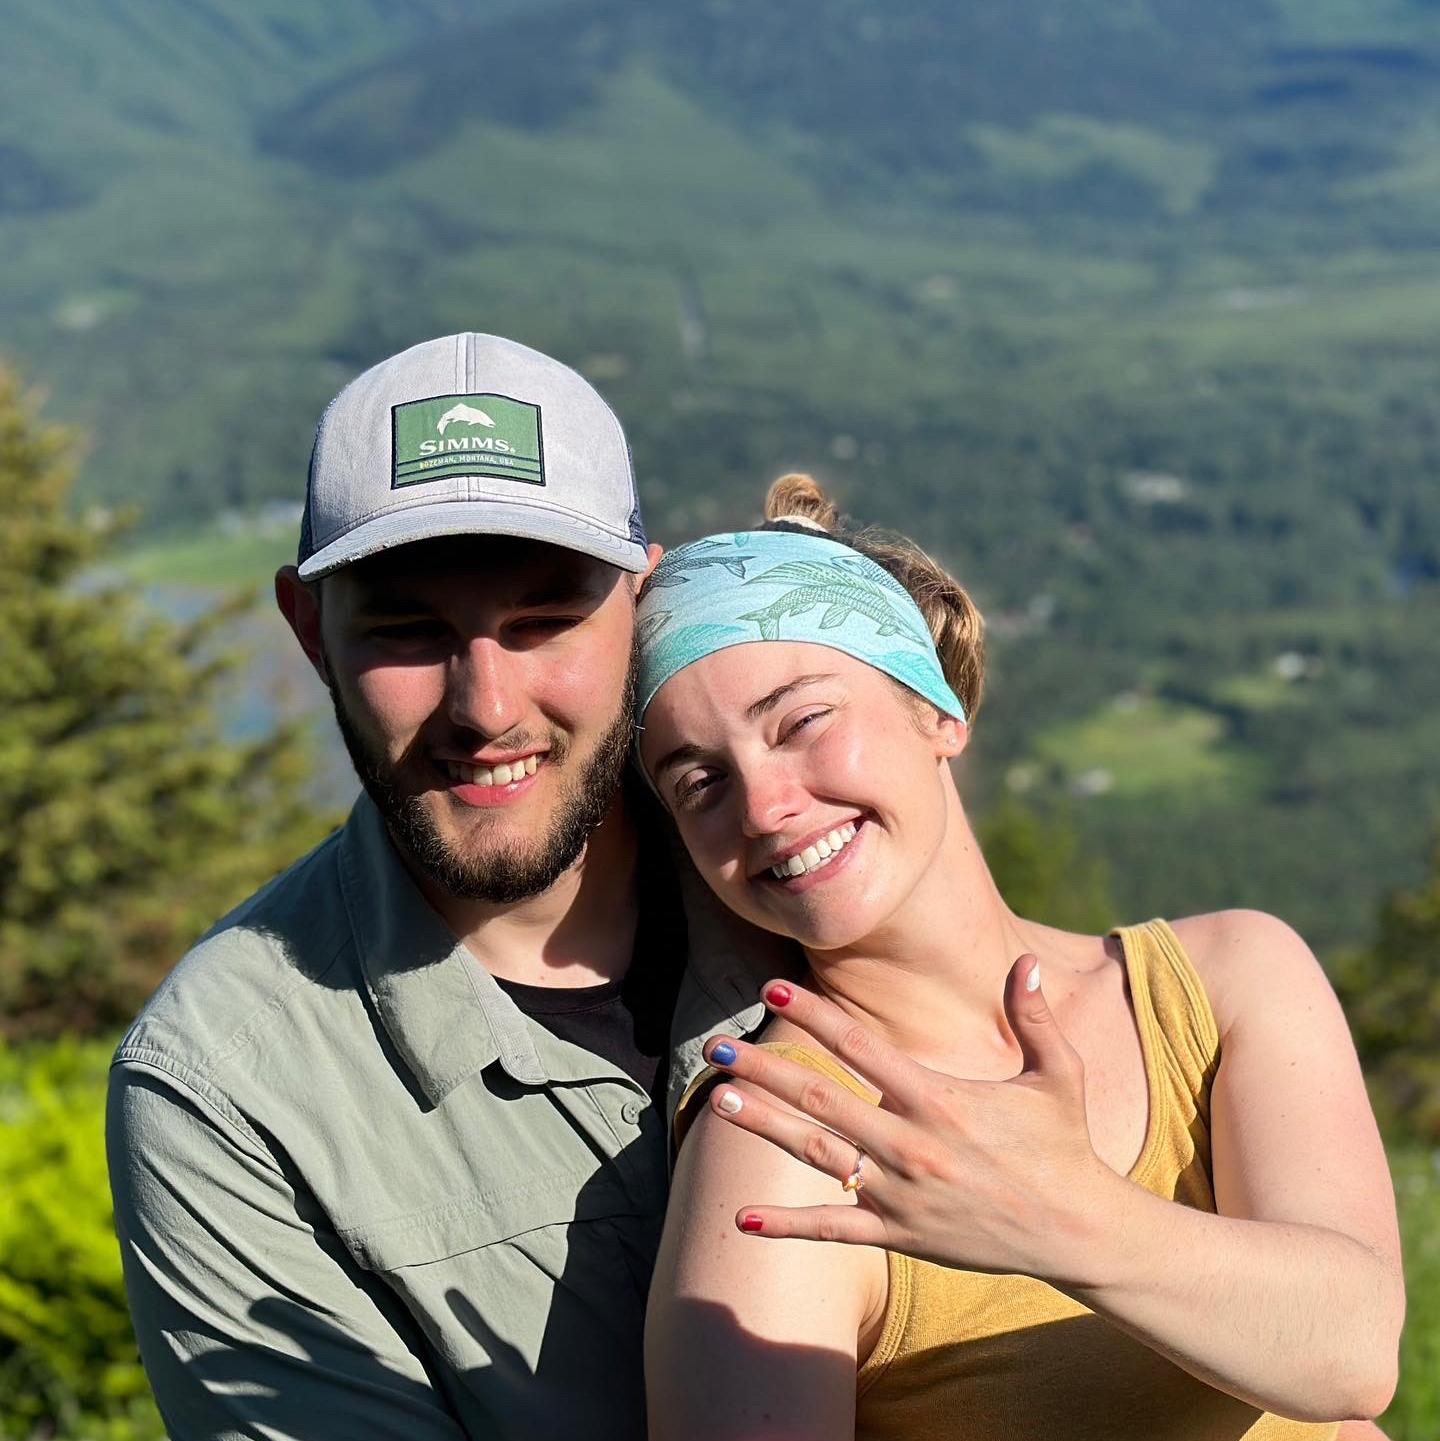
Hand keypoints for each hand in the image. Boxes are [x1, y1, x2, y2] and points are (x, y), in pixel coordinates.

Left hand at [702, 955, 1119, 1282]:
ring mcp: (900, 1192)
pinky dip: (785, 1224)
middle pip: (819, 1097)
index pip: (860, 1047)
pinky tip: (740, 1218)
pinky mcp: (899, 1234)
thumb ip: (1033, 1016)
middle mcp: (909, 1143)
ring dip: (762, 1126)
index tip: (771, 987)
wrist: (1077, 1231)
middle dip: (764, 1068)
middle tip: (715, 1045)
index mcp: (938, 1098)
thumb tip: (1027, 960)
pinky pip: (832, 1228)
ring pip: (814, 1155)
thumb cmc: (1063, 1145)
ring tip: (717, 1101)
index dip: (813, 1014)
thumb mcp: (1058, 1074)